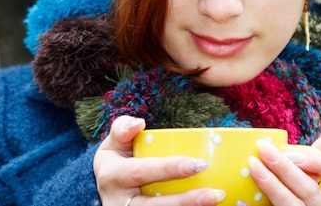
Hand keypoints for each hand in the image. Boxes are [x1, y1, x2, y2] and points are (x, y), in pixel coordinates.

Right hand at [93, 116, 226, 205]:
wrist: (105, 191)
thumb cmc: (116, 162)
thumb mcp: (113, 144)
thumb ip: (122, 129)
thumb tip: (139, 123)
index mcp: (112, 176)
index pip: (141, 172)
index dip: (168, 169)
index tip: (196, 164)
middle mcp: (118, 201)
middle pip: (153, 204)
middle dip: (185, 200)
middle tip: (214, 192)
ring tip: (215, 199)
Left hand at [248, 128, 320, 204]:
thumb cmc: (312, 198)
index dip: (320, 161)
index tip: (294, 154)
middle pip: (310, 190)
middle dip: (285, 169)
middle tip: (264, 149)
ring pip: (291, 204)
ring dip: (270, 183)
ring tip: (253, 165)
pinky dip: (263, 198)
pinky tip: (248, 188)